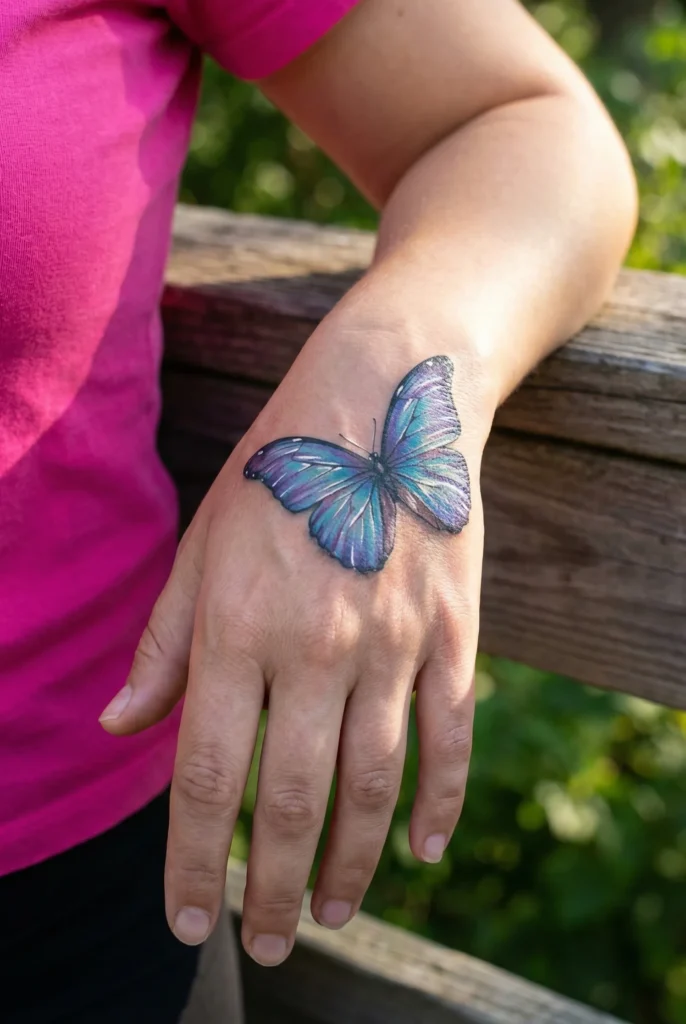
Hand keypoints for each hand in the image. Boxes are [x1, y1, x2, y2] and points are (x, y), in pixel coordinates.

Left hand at [100, 295, 492, 965]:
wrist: (388, 401)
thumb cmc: (279, 471)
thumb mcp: (203, 543)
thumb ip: (164, 644)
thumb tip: (118, 728)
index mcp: (239, 626)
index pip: (209, 775)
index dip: (195, 860)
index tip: (190, 921)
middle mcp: (316, 647)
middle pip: (294, 799)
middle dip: (277, 889)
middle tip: (269, 946)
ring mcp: (394, 643)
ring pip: (374, 783)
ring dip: (353, 864)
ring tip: (335, 915)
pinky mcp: (453, 633)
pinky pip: (449, 736)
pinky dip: (439, 801)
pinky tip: (421, 850)